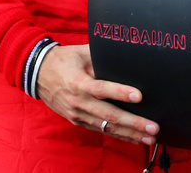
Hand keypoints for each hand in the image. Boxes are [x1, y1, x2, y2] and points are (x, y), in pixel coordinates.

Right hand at [35, 43, 158, 145]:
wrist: (38, 74)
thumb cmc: (63, 60)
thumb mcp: (80, 52)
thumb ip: (101, 56)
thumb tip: (124, 55)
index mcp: (78, 82)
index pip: (102, 89)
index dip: (121, 92)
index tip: (140, 96)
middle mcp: (78, 102)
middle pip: (109, 115)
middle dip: (133, 122)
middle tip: (153, 127)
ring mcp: (78, 114)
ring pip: (106, 127)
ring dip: (130, 133)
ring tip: (149, 137)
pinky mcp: (78, 121)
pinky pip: (101, 130)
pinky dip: (118, 135)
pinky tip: (134, 139)